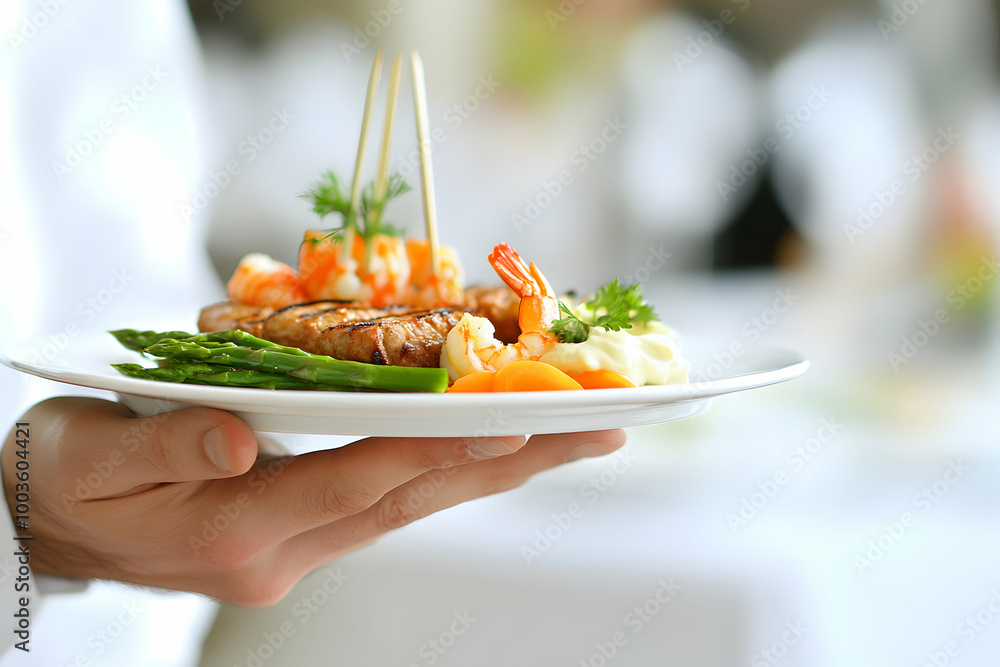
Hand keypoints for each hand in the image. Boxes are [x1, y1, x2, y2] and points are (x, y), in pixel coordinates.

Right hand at [2, 397, 624, 606]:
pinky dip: (445, 470)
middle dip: (508, 465)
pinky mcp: (301, 534)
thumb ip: (169, 445)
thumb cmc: (67, 477)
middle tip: (597, 432)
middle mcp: (282, 550)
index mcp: (231, 530)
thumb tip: (241, 442)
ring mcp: (298, 549)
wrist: (51, 525)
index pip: (353, 483)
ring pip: (412, 504)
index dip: (429, 451)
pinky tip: (491, 447)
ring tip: (573, 437)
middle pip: (411, 500)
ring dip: (494, 470)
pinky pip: (388, 500)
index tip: (508, 425)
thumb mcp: (93, 455)